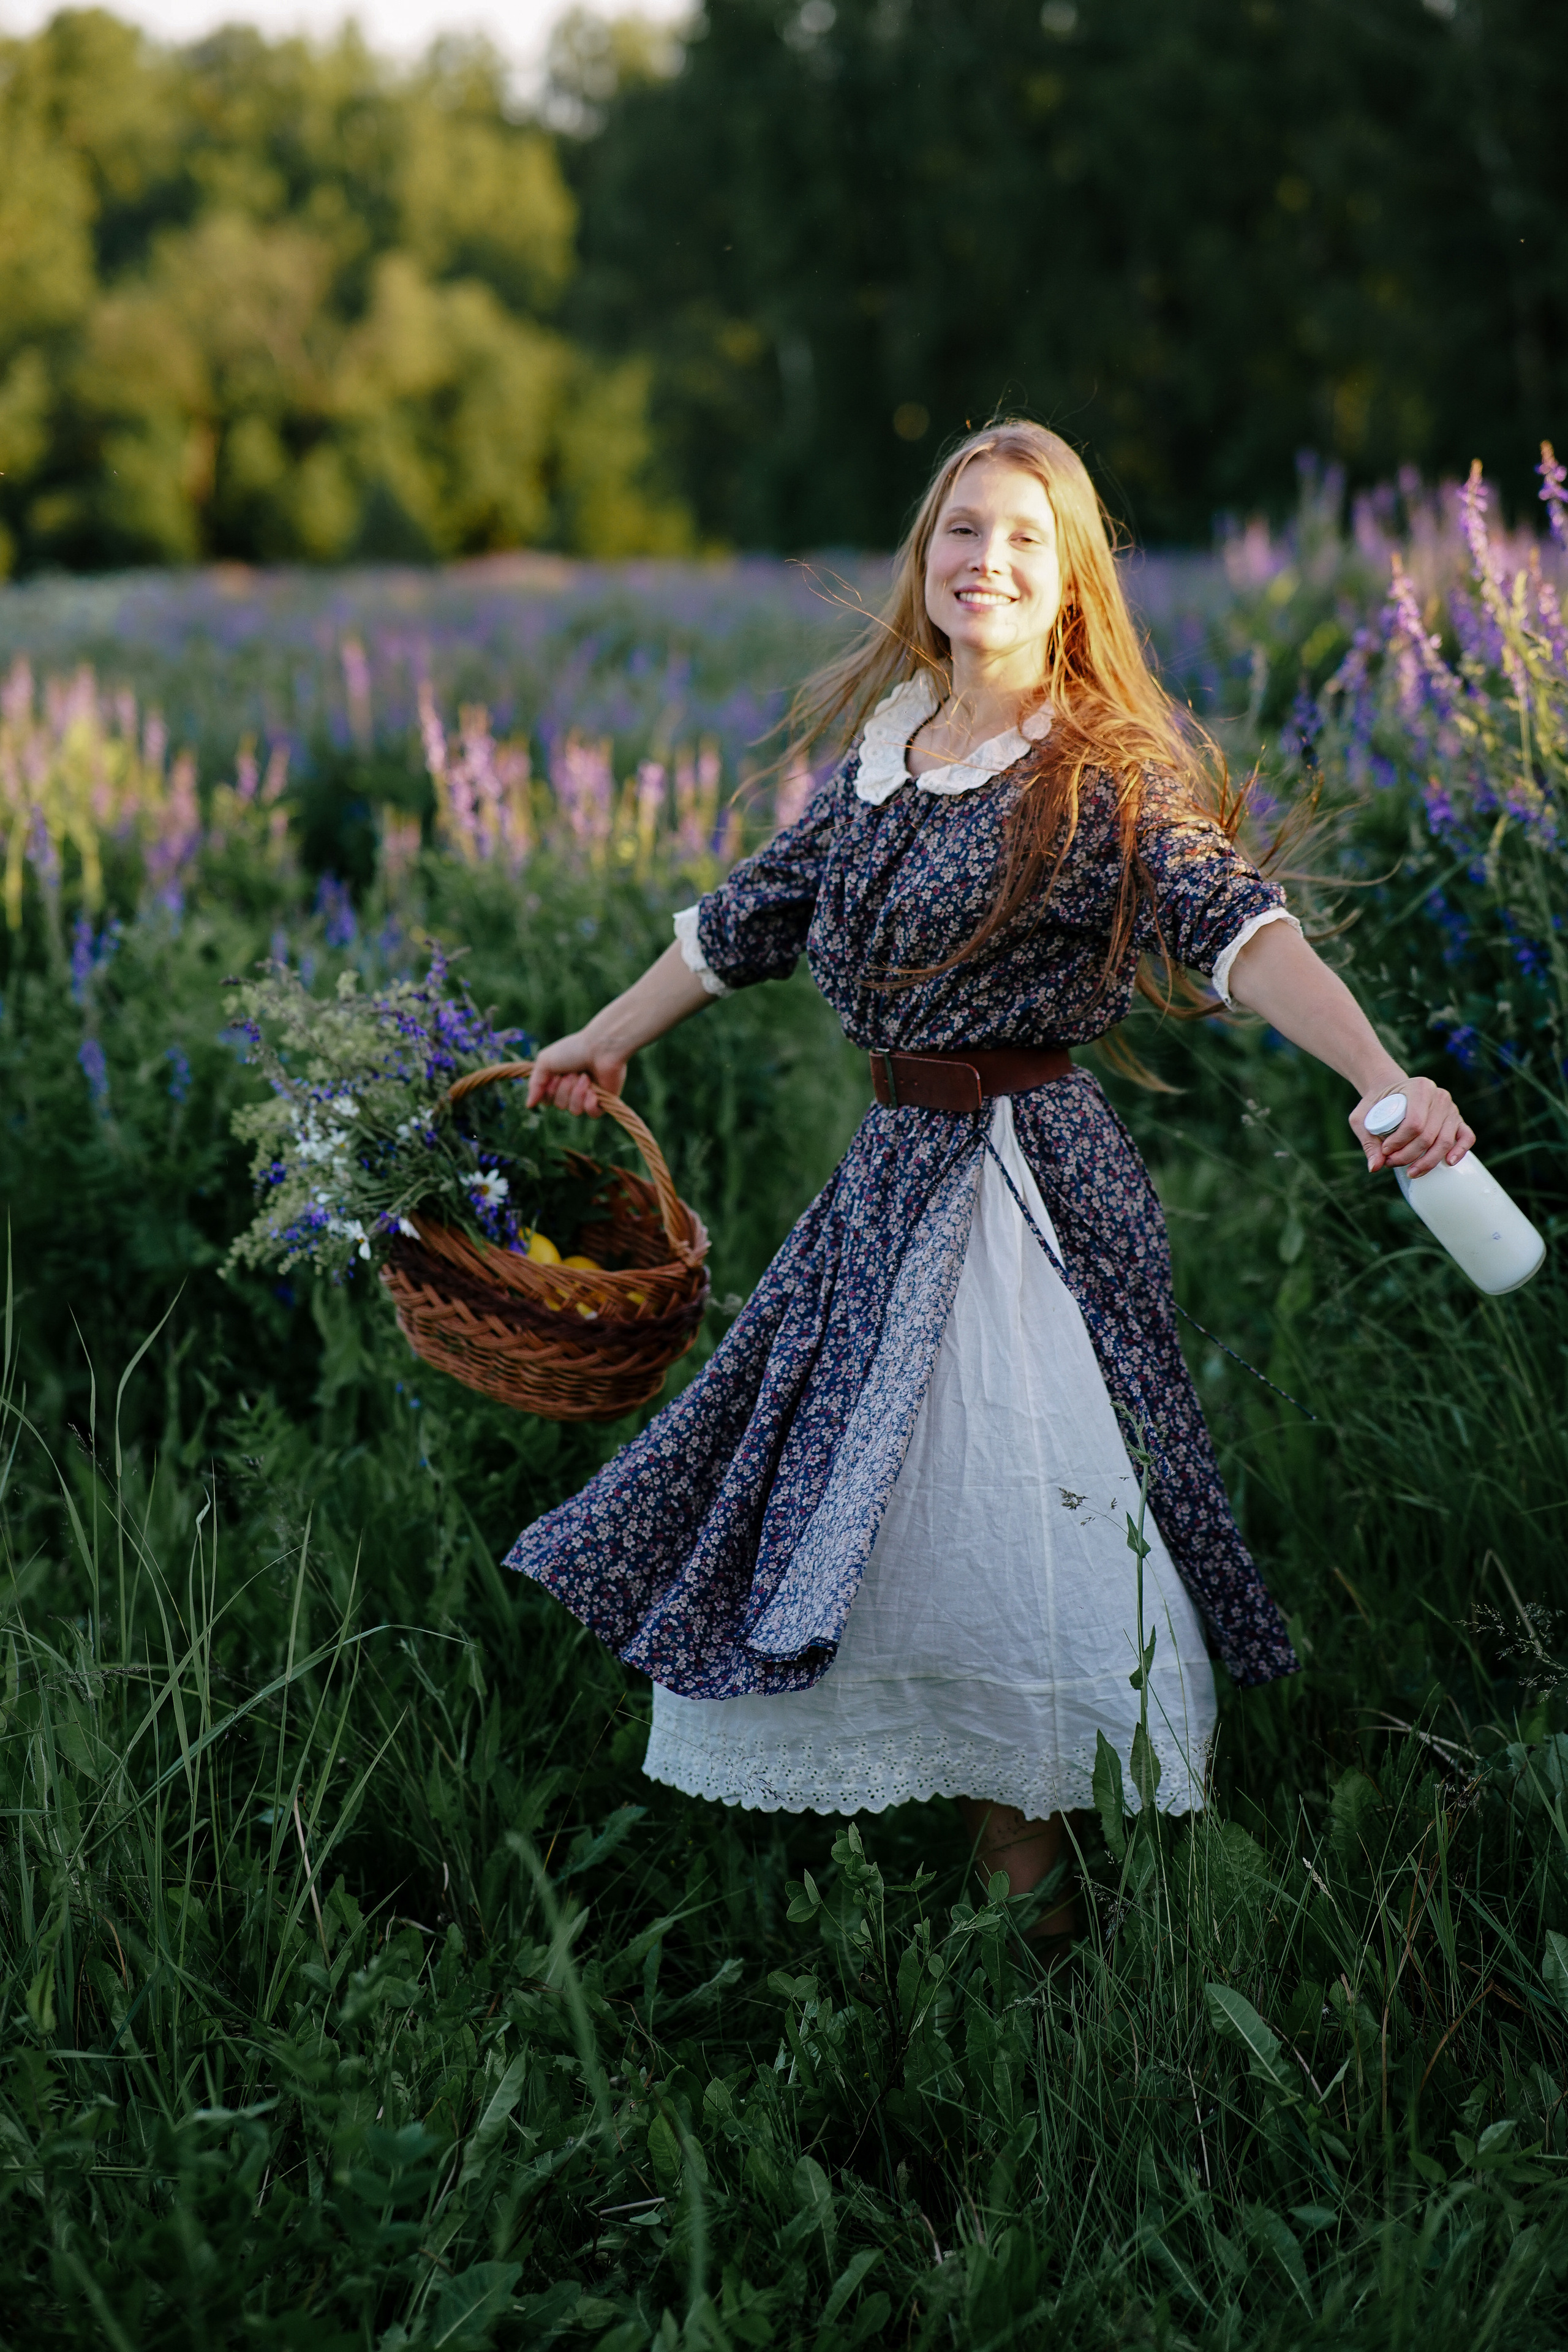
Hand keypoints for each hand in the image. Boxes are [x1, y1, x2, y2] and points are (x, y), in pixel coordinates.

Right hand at [526, 1031, 626, 1117]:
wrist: (602, 1047)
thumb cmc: (573, 1050)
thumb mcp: (545, 1061)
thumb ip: (535, 1084)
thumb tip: (529, 1105)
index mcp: (558, 1079)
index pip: (546, 1100)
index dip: (548, 1090)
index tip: (554, 1076)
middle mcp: (572, 1089)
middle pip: (559, 1105)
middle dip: (564, 1088)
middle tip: (573, 1072)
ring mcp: (588, 1095)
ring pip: (574, 1110)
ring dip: (577, 1092)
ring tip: (585, 1077)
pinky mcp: (604, 1100)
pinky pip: (592, 1114)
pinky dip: (590, 1102)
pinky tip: (594, 1090)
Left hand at [1349, 1073, 1474, 1177]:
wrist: (1389, 1091)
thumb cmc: (1377, 1103)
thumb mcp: (1362, 1117)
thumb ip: (1368, 1141)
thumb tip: (1375, 1167)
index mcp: (1419, 1088)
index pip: (1414, 1123)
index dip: (1400, 1143)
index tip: (1385, 1151)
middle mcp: (1439, 1096)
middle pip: (1429, 1135)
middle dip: (1409, 1155)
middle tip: (1391, 1163)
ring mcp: (1451, 1108)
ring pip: (1445, 1141)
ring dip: (1427, 1161)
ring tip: (1410, 1172)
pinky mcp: (1458, 1120)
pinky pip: (1466, 1136)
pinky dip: (1460, 1150)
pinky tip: (1448, 1163)